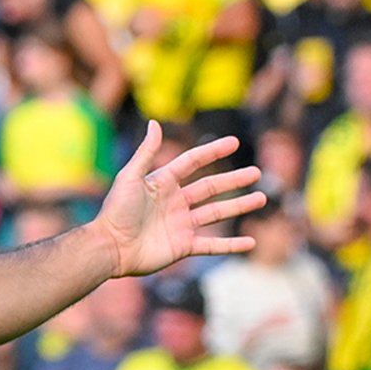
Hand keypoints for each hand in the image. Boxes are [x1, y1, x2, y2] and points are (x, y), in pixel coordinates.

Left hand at [90, 121, 263, 278]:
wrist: (109, 248)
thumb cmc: (116, 211)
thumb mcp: (129, 178)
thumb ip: (145, 152)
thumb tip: (154, 122)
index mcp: (163, 183)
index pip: (192, 163)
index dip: (212, 152)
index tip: (234, 142)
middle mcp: (175, 203)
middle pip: (210, 187)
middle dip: (233, 180)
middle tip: (257, 172)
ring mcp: (180, 225)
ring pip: (216, 213)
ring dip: (239, 206)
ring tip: (261, 198)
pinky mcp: (183, 246)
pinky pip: (212, 245)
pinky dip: (231, 245)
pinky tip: (251, 242)